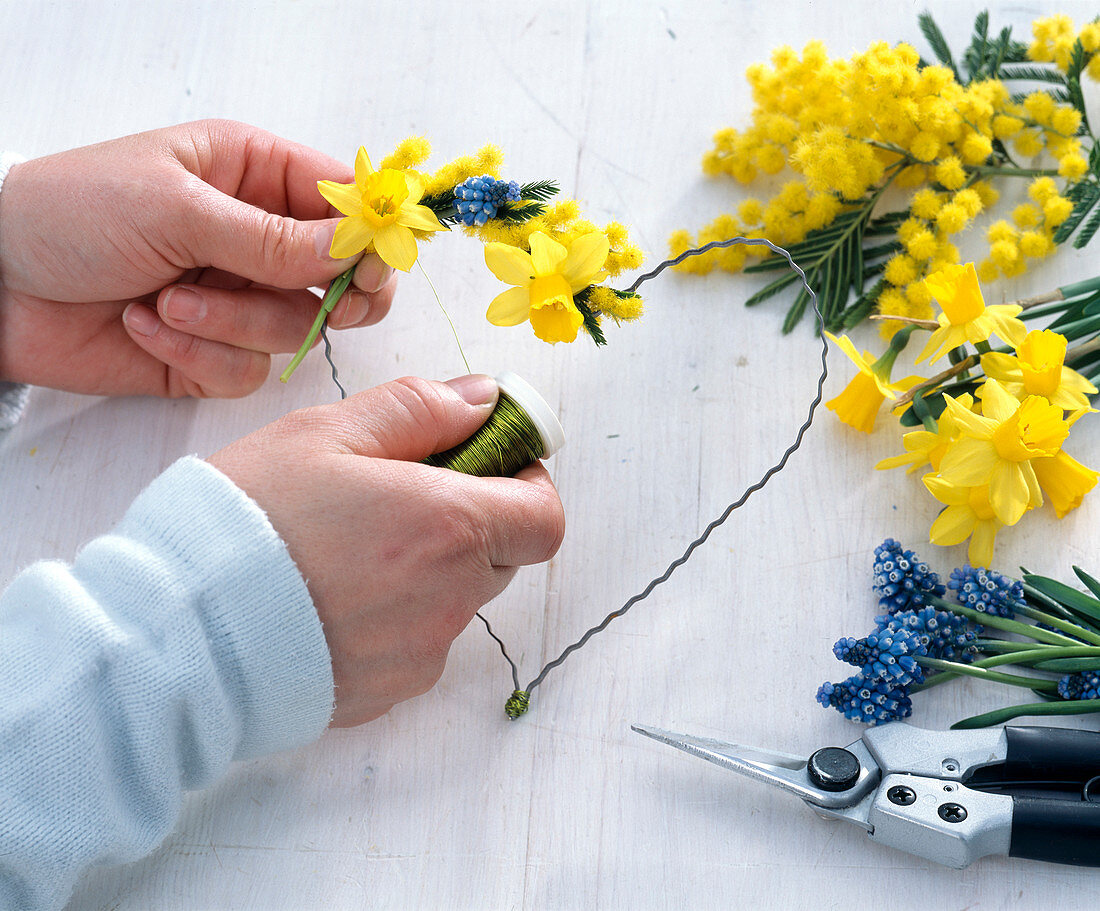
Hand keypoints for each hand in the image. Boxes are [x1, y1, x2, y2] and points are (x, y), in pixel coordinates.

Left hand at [0, 119, 393, 396]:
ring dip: (230, 321)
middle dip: (333, 296)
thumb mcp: (175, 208)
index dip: (370, 235)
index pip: (343, 203)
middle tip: (327, 305)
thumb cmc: (71, 213)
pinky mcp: (211, 352)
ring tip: (166, 301)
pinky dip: (197, 353)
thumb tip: (354, 249)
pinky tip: (145, 325)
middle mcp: (256, 238)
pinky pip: (245, 369)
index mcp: (252, 176)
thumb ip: (272, 237)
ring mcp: (237, 297)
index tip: (372, 266)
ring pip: (294, 328)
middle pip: (345, 277)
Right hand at [207, 374, 565, 726]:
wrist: (174, 631)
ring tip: (346, 551)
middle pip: (501, 556)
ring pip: (455, 601)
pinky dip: (393, 619)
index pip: (544, 515)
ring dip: (427, 571)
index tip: (485, 464)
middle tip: (398, 497)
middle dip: (468, 521)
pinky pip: (415, 646)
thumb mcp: (325, 434)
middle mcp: (450, 598)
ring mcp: (420, 654)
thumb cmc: (246, 521)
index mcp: (449, 525)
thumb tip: (486, 400)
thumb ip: (419, 410)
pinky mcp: (386, 694)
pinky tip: (329, 600)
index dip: (525, 483)